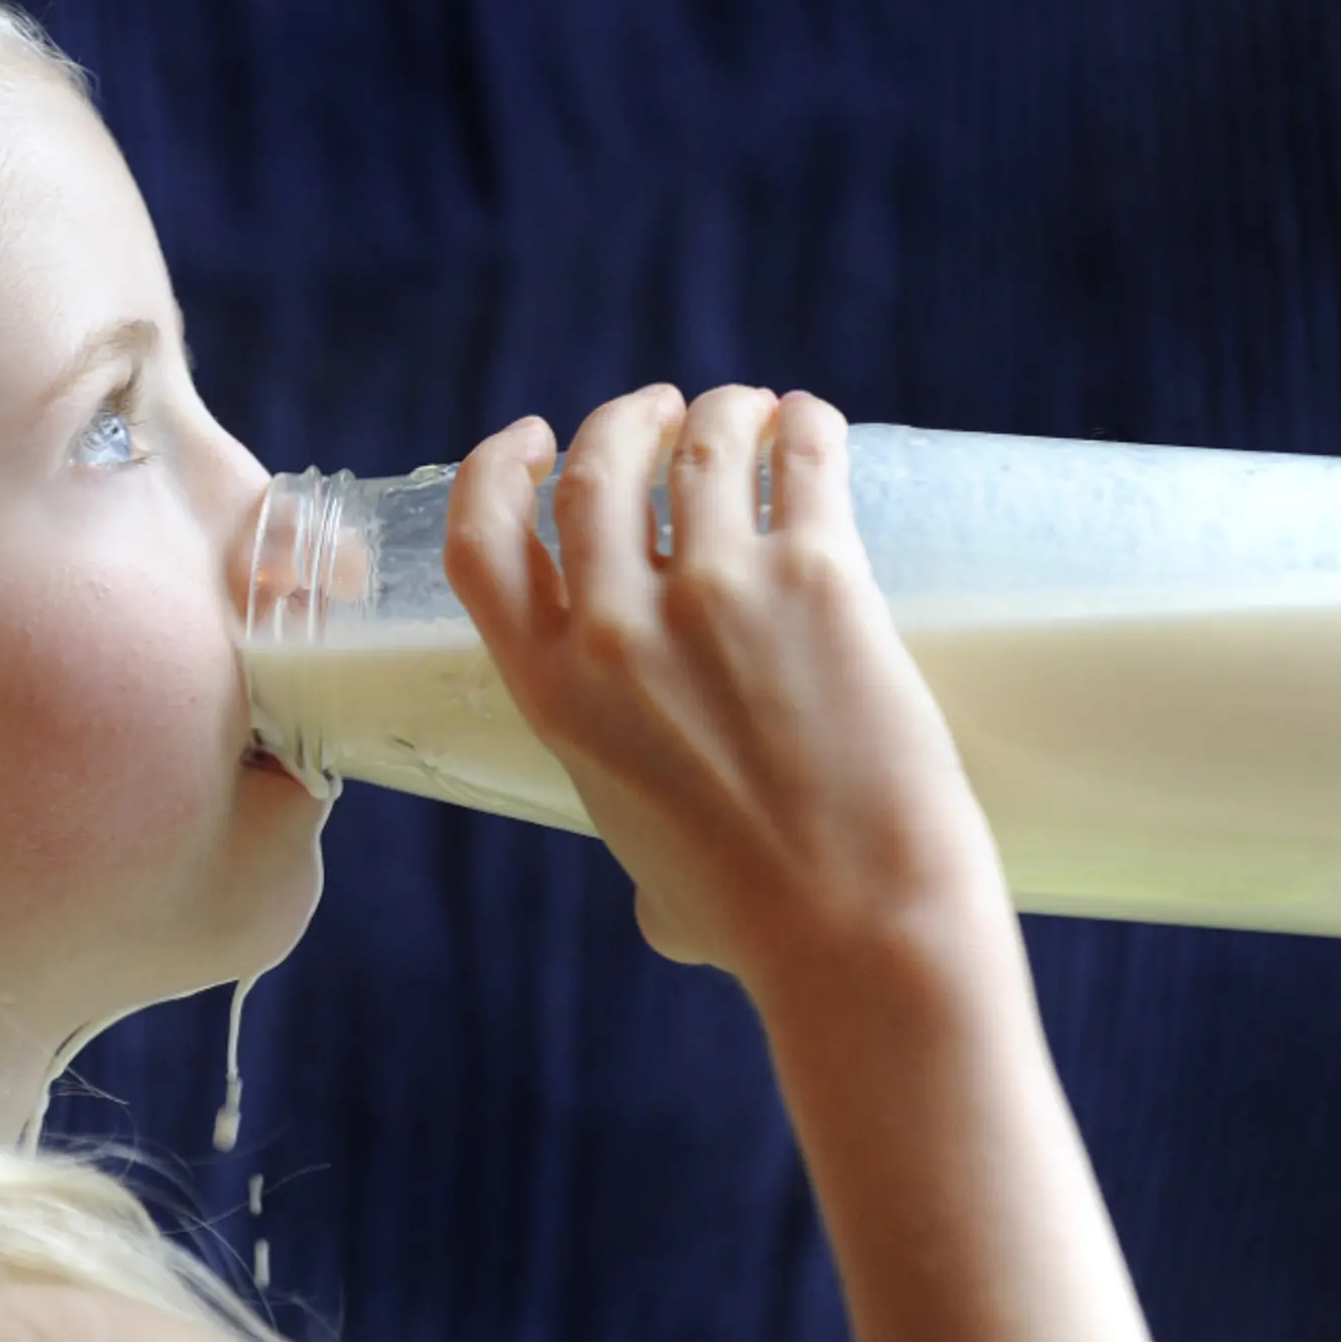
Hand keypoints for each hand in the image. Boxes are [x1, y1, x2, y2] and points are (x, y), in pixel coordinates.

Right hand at [444, 384, 1017, 1008]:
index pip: (482, 544)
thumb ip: (633, 830)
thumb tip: (659, 882)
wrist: (858, 928)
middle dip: (624, 424)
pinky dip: (803, 426)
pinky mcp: (817, 579)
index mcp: (552, 696)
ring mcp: (714, 596)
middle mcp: (616, 633)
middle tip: (661, 414)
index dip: (499, 472)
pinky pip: (801, 460)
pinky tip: (809, 425)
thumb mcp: (640, 865)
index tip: (533, 440)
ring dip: (720, 413)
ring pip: (700, 447)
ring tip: (749, 412)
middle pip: (594, 472)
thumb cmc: (755, 923)